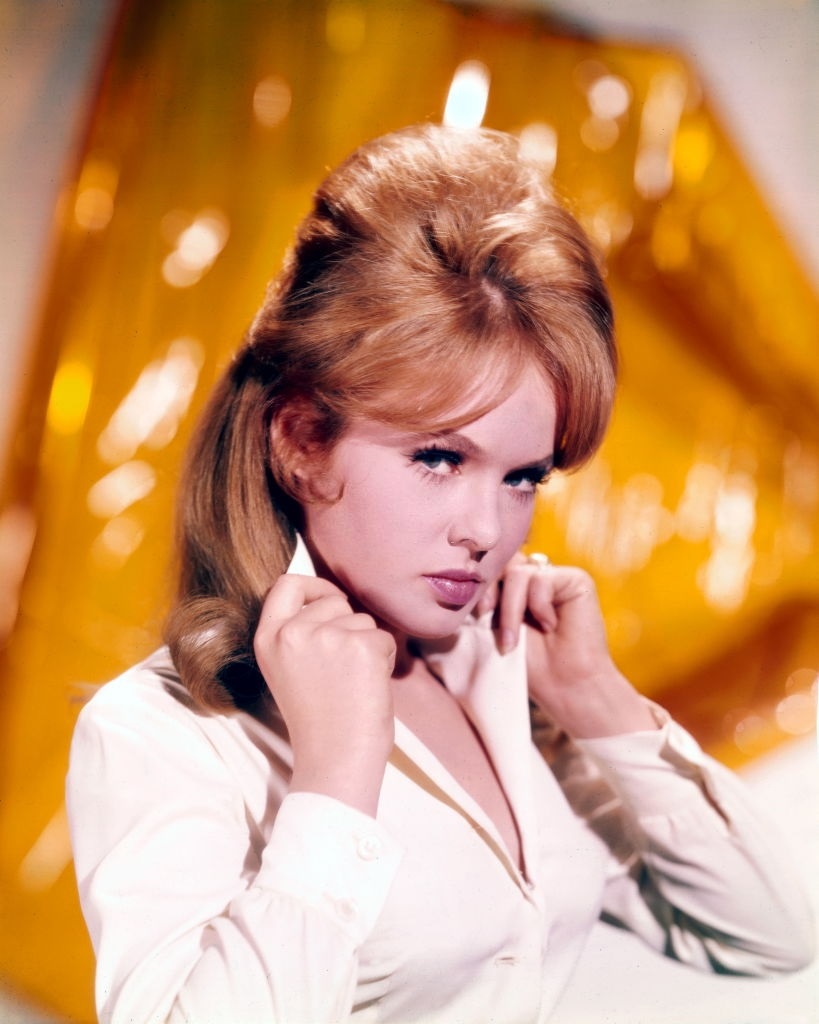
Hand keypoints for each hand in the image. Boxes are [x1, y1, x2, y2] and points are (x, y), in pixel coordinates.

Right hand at [254, 574, 396, 814]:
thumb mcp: (290, 669)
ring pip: (362, 620)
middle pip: (334, 601)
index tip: (327, 598)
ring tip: (352, 684)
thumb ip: (301, 633)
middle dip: (347, 626)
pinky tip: (368, 688)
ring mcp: (327, 637)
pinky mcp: (361, 646)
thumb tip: (332, 598)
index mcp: (268, 639)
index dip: (312, 585)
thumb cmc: (319, 721)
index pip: (286, 584)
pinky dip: (385, 660)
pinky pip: (384, 637)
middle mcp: (292, 633)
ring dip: (366, 646)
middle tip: (341, 671)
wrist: (336, 760)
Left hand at [479, 554, 656, 737]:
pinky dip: (539, 606)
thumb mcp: (492, 630)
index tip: (473, 612)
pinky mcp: (575, 579)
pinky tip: (550, 627)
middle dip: (488, 589)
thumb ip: (479, 603)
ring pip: (518, 573)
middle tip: (486, 617)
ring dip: (510, 610)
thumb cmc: (527, 666)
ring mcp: (554, 577)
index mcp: (513, 586)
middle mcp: (534, 577)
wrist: (564, 688)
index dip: (478, 584)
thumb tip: (454, 581)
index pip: (489, 566)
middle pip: (502, 562)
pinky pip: (541, 579)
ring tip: (513, 641)